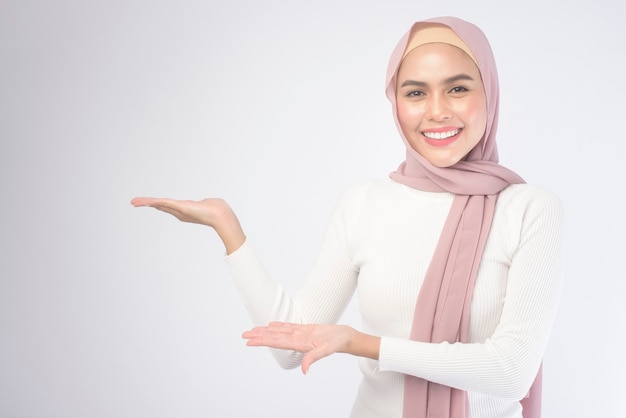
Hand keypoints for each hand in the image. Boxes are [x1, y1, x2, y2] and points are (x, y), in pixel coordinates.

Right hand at [131, 197, 245, 253]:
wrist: (220, 214)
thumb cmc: (216, 210)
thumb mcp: (208, 204)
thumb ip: (206, 204)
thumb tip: (209, 203)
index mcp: (183, 210)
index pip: (167, 205)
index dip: (156, 204)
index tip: (148, 202)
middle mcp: (179, 211)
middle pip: (159, 206)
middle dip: (146, 203)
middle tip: (134, 203)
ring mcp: (179, 210)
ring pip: (159, 204)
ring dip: (146, 203)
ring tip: (135, 202)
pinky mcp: (181, 207)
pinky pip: (165, 203)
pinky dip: (155, 202)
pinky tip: (148, 201)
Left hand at [242, 322, 366, 373]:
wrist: (346, 337)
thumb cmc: (338, 342)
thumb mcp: (326, 349)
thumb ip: (314, 358)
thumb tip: (304, 371)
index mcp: (299, 344)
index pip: (276, 342)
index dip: (262, 341)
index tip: (250, 341)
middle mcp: (297, 339)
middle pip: (274, 337)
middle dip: (259, 336)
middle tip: (244, 335)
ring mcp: (300, 334)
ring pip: (279, 331)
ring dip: (266, 330)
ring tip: (253, 329)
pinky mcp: (305, 329)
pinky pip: (289, 327)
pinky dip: (279, 325)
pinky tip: (271, 325)